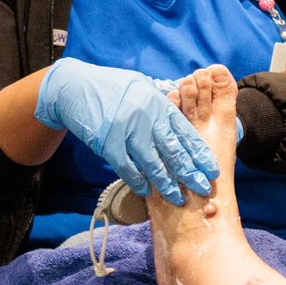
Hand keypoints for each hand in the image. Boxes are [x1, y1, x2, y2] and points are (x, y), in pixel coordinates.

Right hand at [35, 59, 220, 204]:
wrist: (74, 87)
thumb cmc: (112, 87)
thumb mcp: (142, 86)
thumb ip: (162, 103)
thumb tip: (183, 114)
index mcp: (158, 105)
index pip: (185, 133)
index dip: (200, 153)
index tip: (211, 169)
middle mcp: (147, 119)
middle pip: (174, 152)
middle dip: (190, 173)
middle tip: (203, 189)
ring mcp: (127, 133)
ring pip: (153, 164)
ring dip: (167, 184)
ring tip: (178, 198)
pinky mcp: (108, 144)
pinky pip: (127, 169)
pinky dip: (138, 182)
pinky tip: (147, 192)